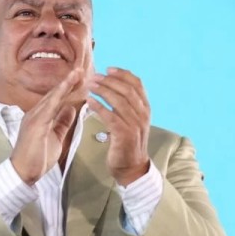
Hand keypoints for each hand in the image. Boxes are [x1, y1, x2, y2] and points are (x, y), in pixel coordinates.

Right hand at [10, 68, 86, 184]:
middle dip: (67, 81)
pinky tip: (65, 89)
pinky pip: (48, 108)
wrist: (23, 172)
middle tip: (80, 69)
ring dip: (64, 85)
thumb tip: (71, 110)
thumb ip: (62, 123)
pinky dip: (58, 97)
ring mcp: (34, 118)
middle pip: (54, 94)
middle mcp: (35, 114)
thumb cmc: (37, 158)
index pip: (56, 99)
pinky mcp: (35, 125)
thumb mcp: (56, 137)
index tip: (79, 78)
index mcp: (40, 117)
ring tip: (76, 74)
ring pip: (51, 98)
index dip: (67, 88)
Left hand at [87, 67, 150, 185]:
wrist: (131, 167)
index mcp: (145, 108)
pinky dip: (99, 106)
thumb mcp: (131, 120)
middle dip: (109, 80)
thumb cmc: (127, 142)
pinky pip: (110, 116)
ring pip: (119, 100)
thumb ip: (127, 104)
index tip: (108, 68)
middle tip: (94, 76)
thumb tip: (113, 85)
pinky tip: (89, 102)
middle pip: (127, 89)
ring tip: (89, 86)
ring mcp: (135, 124)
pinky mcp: (124, 134)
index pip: (137, 83)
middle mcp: (143, 114)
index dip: (123, 73)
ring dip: (102, 90)